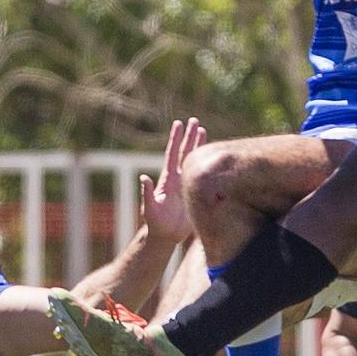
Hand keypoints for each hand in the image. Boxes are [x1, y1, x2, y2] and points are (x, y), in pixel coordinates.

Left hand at [139, 118, 205, 244]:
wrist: (166, 235)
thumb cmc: (156, 223)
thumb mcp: (150, 208)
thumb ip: (147, 193)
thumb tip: (144, 177)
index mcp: (168, 179)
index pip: (173, 154)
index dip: (176, 139)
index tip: (179, 123)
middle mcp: (178, 178)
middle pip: (185, 152)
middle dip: (190, 136)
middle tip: (195, 120)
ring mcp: (186, 184)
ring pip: (194, 161)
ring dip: (199, 146)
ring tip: (203, 131)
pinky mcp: (194, 192)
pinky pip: (202, 175)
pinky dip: (207, 164)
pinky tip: (212, 157)